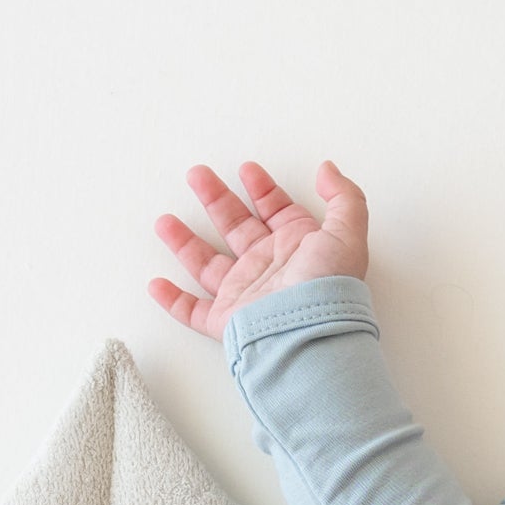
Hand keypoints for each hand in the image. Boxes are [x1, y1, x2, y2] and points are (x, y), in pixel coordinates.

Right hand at [147, 160, 367, 337]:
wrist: (308, 336)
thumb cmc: (327, 288)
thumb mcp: (347, 234)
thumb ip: (344, 198)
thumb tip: (328, 169)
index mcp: (296, 248)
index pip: (276, 211)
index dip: (262, 189)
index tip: (247, 169)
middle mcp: (269, 270)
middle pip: (236, 227)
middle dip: (216, 199)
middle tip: (197, 175)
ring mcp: (246, 295)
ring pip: (208, 264)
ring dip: (185, 242)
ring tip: (165, 221)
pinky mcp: (227, 321)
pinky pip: (194, 312)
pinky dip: (173, 300)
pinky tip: (157, 285)